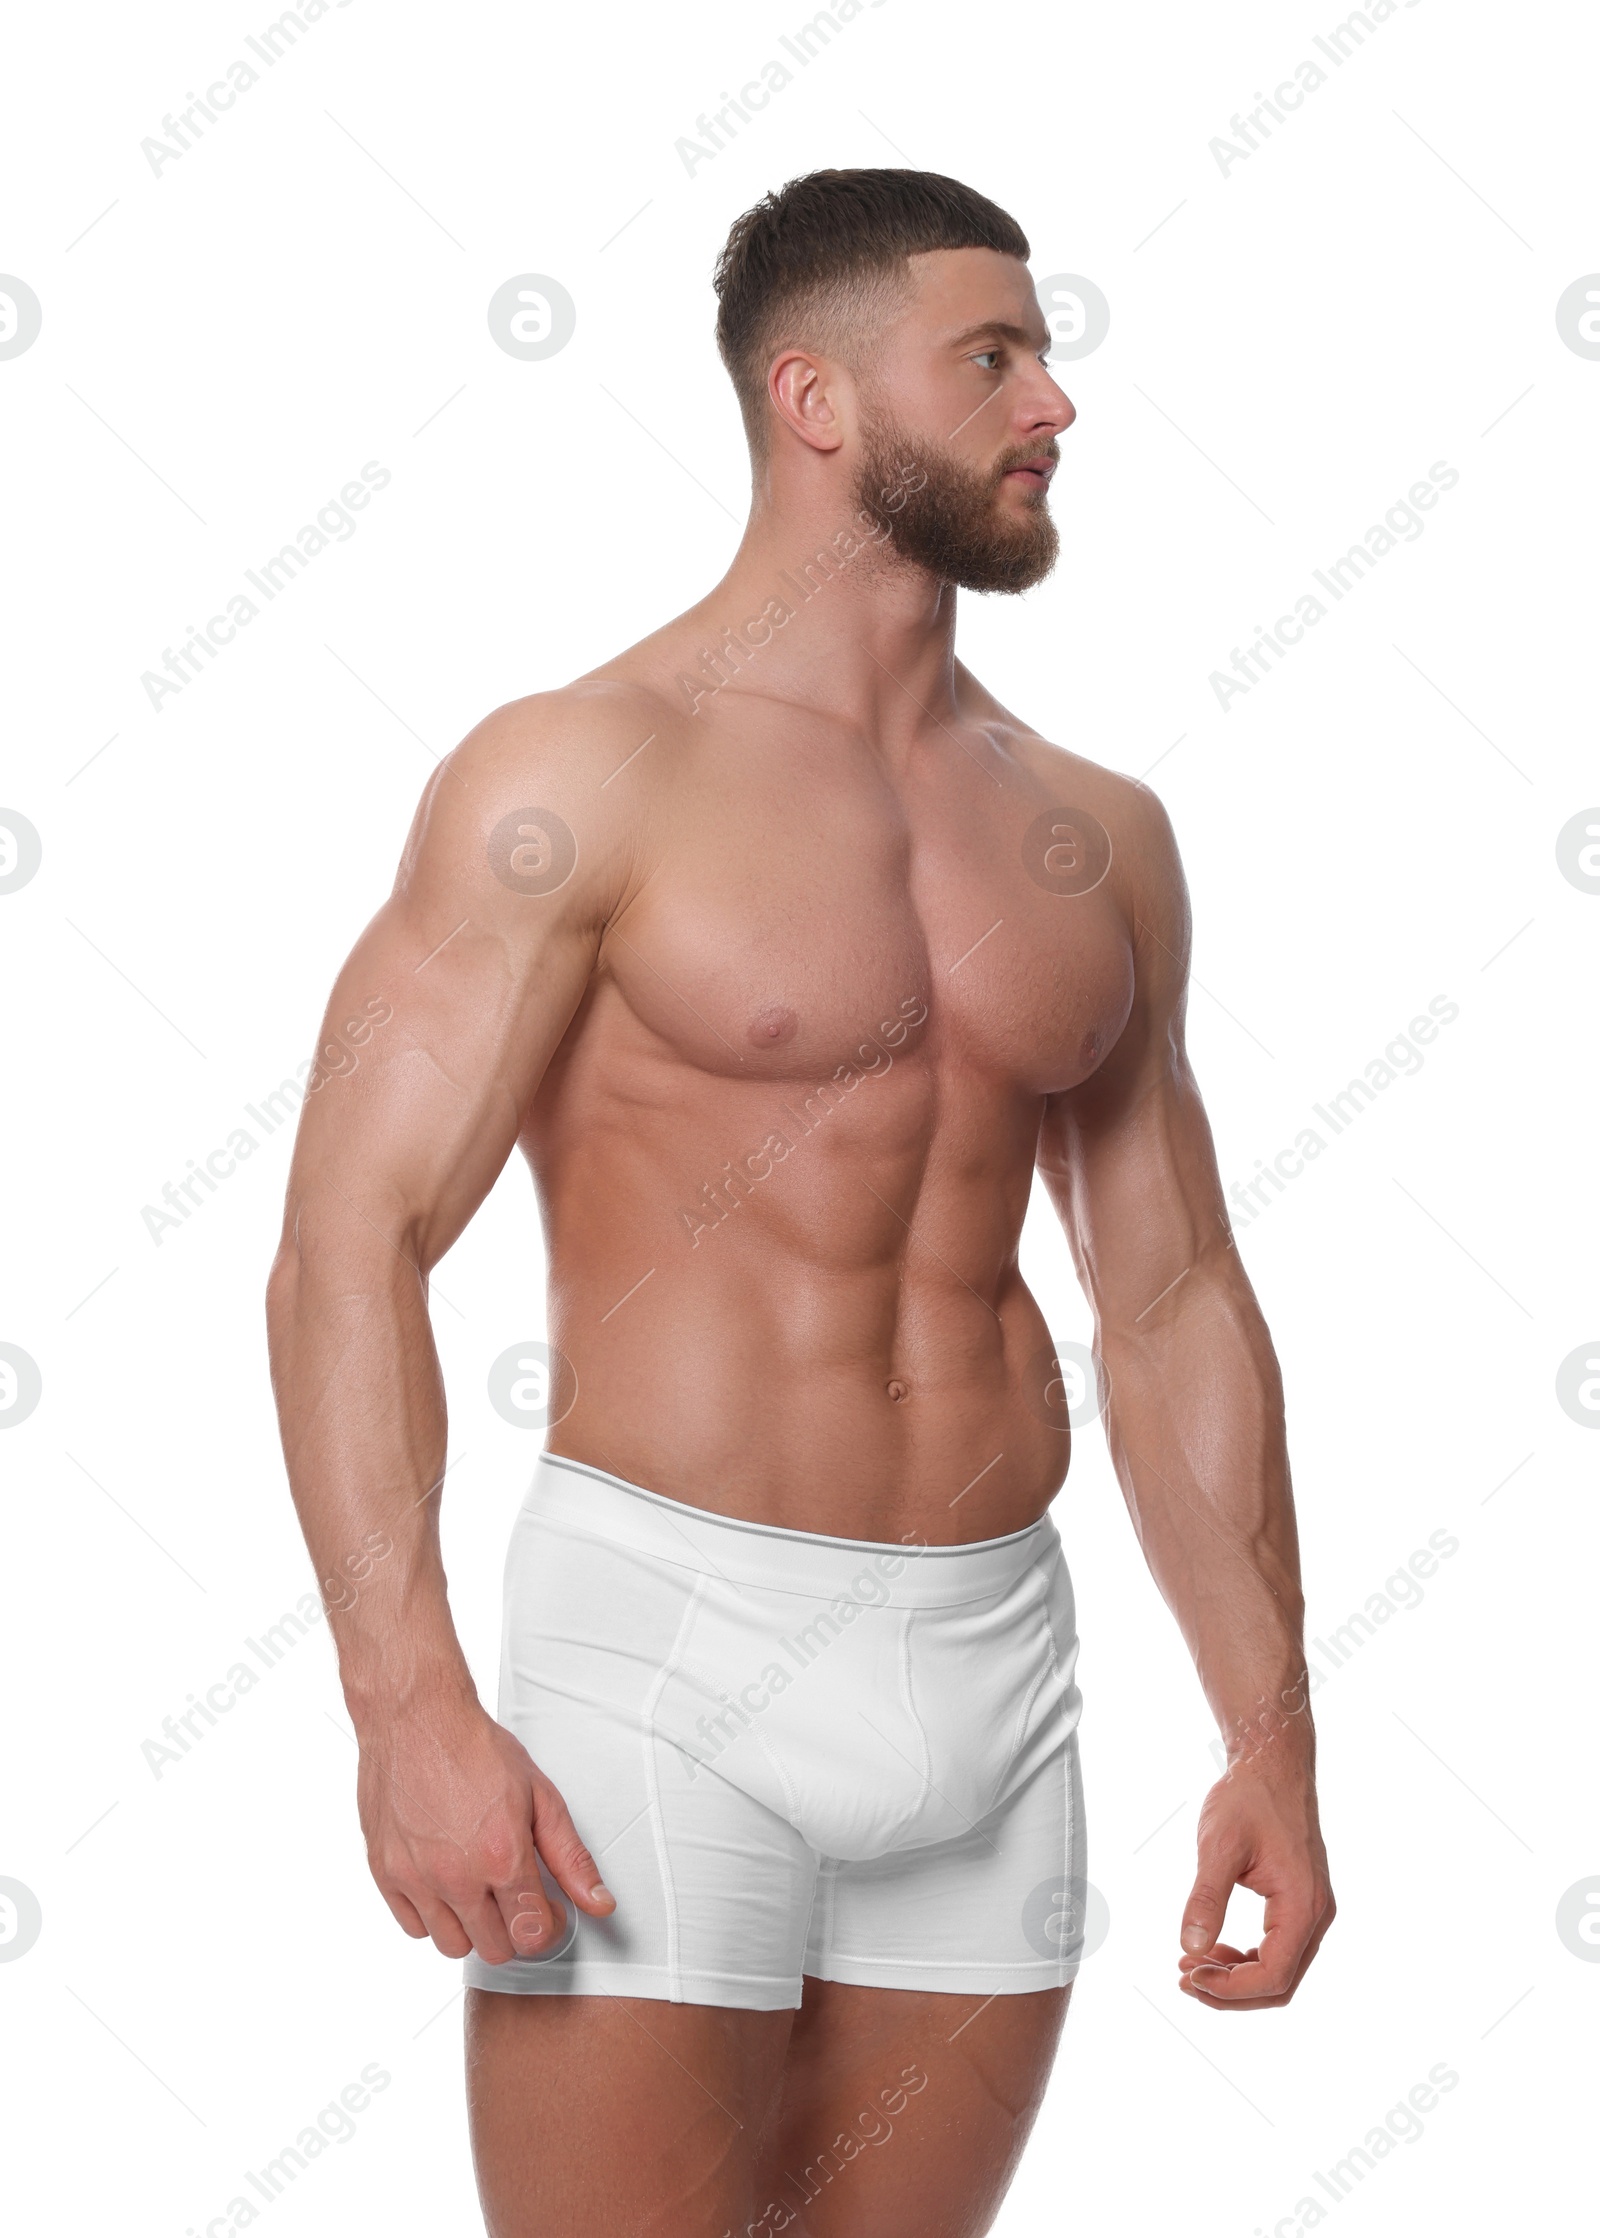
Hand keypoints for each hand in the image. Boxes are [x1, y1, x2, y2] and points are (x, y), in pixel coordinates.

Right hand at [354, 1691, 615, 1963]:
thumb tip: (599, 1903)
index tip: (546, 1907)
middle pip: (495, 1949)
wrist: (416, 1718)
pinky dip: (432, 1915)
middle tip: (515, 1894)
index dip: (547, 1926)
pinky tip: (445, 1883)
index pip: (533, 1935)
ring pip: (452, 1946)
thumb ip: (571, 1858)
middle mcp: (456, 1877)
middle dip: (514, 1928)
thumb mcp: (540, 1795)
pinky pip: (413, 1927)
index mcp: (502, 1857)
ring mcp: (416, 1879)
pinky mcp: (384, 1873)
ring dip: (472, 1927)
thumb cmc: (476, 1748)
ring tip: (479, 1889)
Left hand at [1177, 1749, 1333, 2007]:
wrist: (1272, 1764)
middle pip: (1280, 1984)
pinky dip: (1247, 1958)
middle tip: (1184, 1979)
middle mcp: (1316, 1914)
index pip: (1274, 1975)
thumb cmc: (1248, 1798)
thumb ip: (1206, 1898)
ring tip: (1192, 1965)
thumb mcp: (1219, 1846)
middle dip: (1231, 1991)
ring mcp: (1312, 1909)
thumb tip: (1189, 1947)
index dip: (1230, 1989)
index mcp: (1303, 1905)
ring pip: (1281, 1970)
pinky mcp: (1301, 1902)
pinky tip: (1213, 1948)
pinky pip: (1279, 1948)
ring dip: (1237, 1978)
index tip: (1188, 1974)